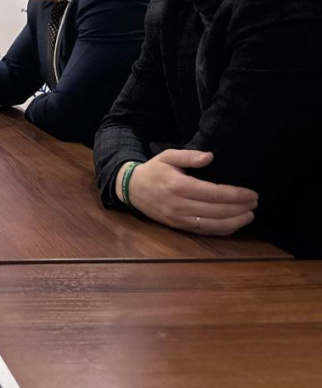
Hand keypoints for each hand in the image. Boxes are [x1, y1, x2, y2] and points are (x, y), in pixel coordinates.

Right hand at [121, 149, 257, 235]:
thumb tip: (210, 157)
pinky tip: (234, 224)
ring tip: (250, 215)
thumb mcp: (167, 156)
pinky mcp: (178, 227)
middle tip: (255, 204)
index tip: (252, 194)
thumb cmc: (154, 170)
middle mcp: (180, 205)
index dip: (236, 195)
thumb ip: (189, 155)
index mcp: (179, 186)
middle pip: (218, 211)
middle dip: (240, 208)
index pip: (214, 194)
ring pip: (213, 224)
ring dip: (235, 222)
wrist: (132, 189)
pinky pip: (205, 232)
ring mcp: (179, 218)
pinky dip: (223, 230)